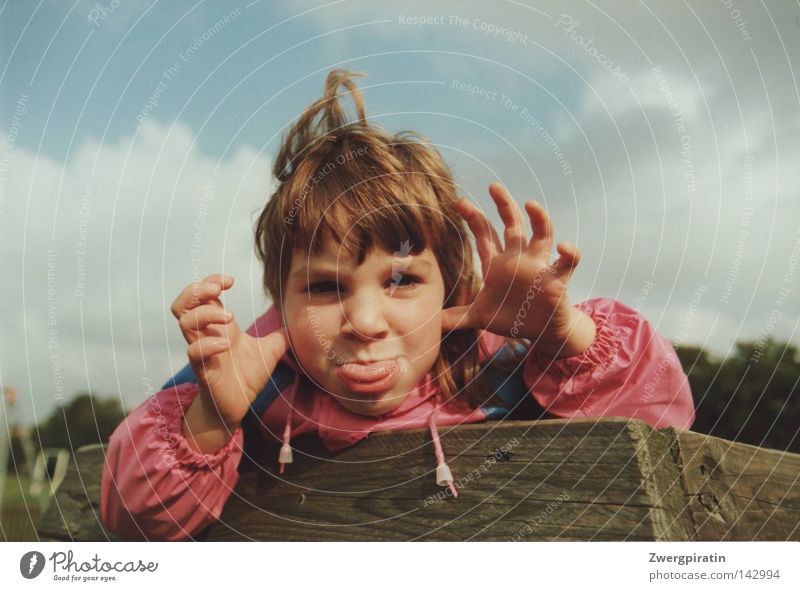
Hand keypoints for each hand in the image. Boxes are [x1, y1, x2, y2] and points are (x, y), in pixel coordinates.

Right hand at [171, 274, 289, 428]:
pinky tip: (226, 344)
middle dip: (197, 289)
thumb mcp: (269, 352)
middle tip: (219, 290)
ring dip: (205, 313)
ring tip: (231, 318)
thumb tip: (297, 325)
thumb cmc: (247, 377)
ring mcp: (202, 351)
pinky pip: (193, 351)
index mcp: (220, 327)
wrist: (238, 407)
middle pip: (183, 303)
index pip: (203, 294)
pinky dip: (208, 344)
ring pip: (184, 322)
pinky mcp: (202, 370)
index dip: (211, 281)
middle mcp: (206, 335)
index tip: (230, 281)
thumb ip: (280, 336)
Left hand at [441, 183, 594, 357]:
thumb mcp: (481, 317)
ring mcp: (539, 265)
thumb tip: (432, 323)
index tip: (460, 203)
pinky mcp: (558, 278)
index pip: (485, 235)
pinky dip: (569, 252)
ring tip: (531, 204)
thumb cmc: (512, 318)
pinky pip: (567, 261)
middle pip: (512, 224)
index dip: (474, 218)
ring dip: (539, 218)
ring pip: (542, 234)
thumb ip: (457, 318)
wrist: (540, 332)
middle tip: (493, 187)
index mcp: (498, 264)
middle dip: (504, 204)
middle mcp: (519, 258)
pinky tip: (564, 246)